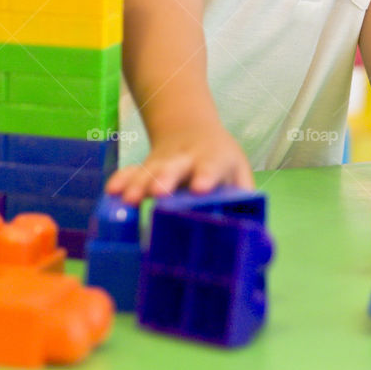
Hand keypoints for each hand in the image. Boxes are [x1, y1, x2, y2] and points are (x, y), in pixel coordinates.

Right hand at [104, 122, 254, 205]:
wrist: (190, 128)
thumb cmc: (220, 161)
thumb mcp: (239, 173)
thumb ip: (245, 201)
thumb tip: (259, 242)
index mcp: (214, 159)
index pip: (211, 166)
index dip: (206, 176)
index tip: (201, 188)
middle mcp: (187, 159)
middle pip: (175, 168)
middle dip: (165, 180)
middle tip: (158, 194)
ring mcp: (164, 162)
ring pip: (150, 170)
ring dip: (139, 184)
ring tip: (129, 200)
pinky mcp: (146, 166)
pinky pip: (132, 171)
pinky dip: (122, 180)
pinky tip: (111, 192)